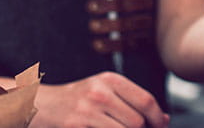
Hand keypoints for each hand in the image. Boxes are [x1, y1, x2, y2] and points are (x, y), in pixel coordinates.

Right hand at [30, 72, 168, 127]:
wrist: (38, 104)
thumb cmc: (77, 100)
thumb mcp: (104, 91)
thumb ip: (133, 101)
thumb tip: (165, 119)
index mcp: (109, 79)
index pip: (146, 100)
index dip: (158, 118)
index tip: (161, 126)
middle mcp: (99, 92)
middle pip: (137, 121)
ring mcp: (86, 110)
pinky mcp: (75, 126)